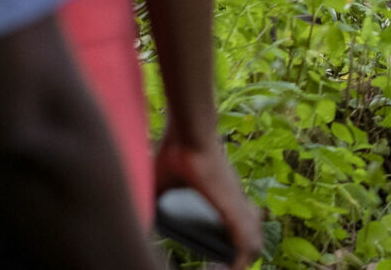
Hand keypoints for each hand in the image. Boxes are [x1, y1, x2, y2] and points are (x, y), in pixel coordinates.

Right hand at [156, 132, 263, 266]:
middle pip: (248, 238)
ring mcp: (235, 203)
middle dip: (238, 261)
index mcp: (220, 199)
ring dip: (241, 262)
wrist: (186, 134)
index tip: (214, 266)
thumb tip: (140, 222)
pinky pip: (242, 238)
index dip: (231, 250)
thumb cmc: (174, 153)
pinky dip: (239, 259)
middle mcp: (233, 202)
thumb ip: (154, 204)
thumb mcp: (160, 187)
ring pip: (250, 241)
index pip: (235, 230)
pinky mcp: (231, 205)